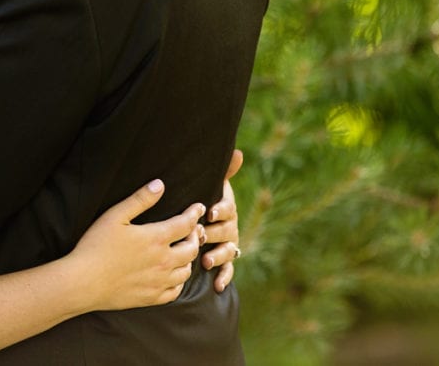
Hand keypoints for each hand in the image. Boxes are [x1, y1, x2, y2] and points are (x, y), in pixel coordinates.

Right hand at [69, 180, 204, 312]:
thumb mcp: (115, 216)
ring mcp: (158, 282)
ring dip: (189, 259)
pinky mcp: (151, 298)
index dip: (194, 214)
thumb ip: (140, 200)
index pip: (185, 224)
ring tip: (184, 251)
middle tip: (192, 230)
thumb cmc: (95, 246)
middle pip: (192, 248)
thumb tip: (160, 185)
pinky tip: (174, 275)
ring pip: (187, 271)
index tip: (198, 208)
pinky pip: (176, 291)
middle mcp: (163, 261)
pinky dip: (180, 281)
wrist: (82, 282)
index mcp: (156, 238)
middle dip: (195, 236)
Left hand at [202, 149, 242, 291]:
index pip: (227, 208)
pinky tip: (218, 286)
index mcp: (226, 208)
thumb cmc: (204, 200)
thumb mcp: (211, 186)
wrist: (203, 220)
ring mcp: (229, 244)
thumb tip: (238, 152)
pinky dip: (224, 277)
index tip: (210, 211)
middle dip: (214, 233)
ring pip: (227, 251)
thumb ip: (224, 172)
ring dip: (218, 255)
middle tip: (201, 235)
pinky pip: (228, 269)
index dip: (221, 209)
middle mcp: (230, 226)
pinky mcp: (225, 260)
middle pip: (226, 230)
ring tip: (206, 260)